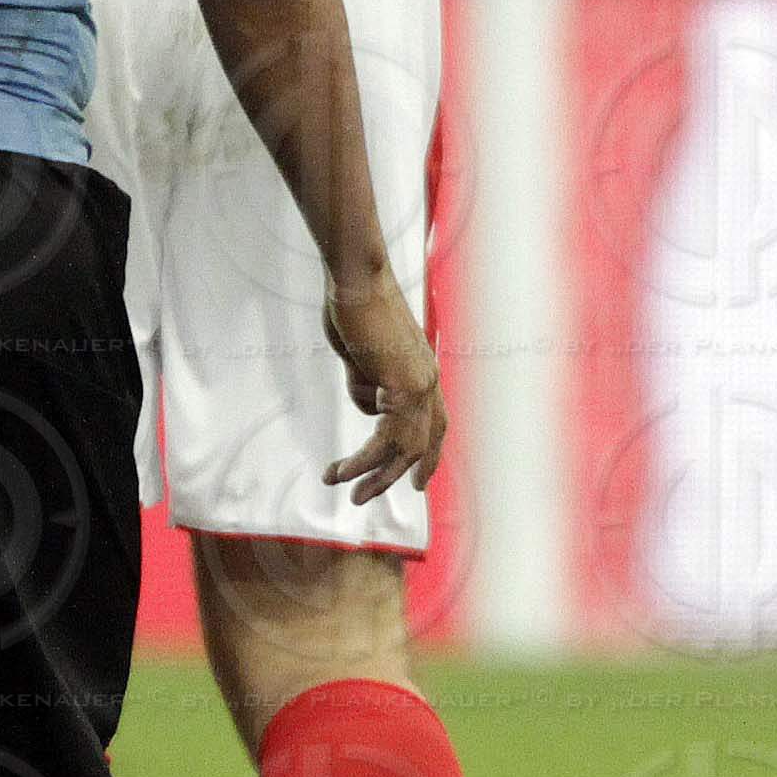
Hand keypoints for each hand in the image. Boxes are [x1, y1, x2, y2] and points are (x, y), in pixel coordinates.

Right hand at [321, 269, 445, 504]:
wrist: (356, 279)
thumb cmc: (354, 308)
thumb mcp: (358, 356)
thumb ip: (366, 383)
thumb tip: (369, 409)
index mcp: (422, 371)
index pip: (434, 425)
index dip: (428, 456)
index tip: (416, 483)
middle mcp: (428, 381)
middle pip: (423, 443)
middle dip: (396, 475)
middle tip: (365, 497)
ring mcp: (420, 384)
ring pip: (404, 448)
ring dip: (374, 475)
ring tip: (347, 491)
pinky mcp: (403, 385)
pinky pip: (384, 438)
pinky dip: (363, 460)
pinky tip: (342, 470)